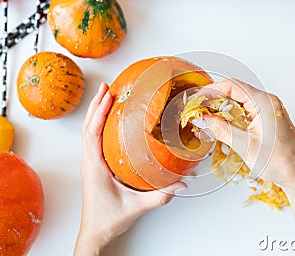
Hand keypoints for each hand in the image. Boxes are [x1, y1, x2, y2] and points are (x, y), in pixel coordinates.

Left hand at [75, 83, 185, 255]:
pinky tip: (110, 120)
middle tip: (107, 88)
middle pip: (87, 127)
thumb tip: (180, 183)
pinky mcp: (95, 166)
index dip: (98, 113)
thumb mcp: (135, 208)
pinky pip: (94, 140)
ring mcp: (91, 163)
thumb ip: (159, 196)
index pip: (92, 134)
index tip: (107, 97)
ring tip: (106, 96)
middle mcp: (89, 162)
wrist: (95, 232)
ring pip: (89, 132)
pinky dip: (99, 124)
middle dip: (95, 105)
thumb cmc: (108, 220)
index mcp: (94, 168)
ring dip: (95, 113)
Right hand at [192, 79, 294, 193]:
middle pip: (234, 93)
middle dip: (213, 102)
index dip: (211, 91)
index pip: (232, 86)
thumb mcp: (245, 146)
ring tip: (204, 122)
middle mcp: (267, 103)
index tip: (197, 100)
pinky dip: (229, 119)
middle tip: (197, 112)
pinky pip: (243, 114)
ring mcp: (267, 112)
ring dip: (219, 112)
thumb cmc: (282, 163)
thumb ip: (220, 129)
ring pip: (237, 104)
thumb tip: (202, 119)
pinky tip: (217, 128)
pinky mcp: (265, 121)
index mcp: (265, 103)